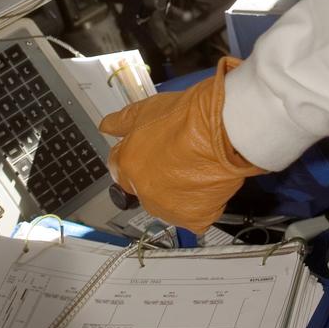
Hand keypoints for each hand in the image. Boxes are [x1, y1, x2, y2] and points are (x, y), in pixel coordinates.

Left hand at [99, 58, 264, 232]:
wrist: (222, 129)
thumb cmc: (189, 117)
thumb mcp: (146, 108)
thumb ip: (121, 121)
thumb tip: (106, 126)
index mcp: (128, 164)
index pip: (121, 167)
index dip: (137, 156)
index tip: (150, 152)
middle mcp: (143, 190)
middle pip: (144, 187)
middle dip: (157, 175)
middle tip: (178, 157)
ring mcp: (168, 207)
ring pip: (167, 203)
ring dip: (176, 192)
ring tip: (195, 168)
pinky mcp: (193, 218)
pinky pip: (193, 216)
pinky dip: (200, 204)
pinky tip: (206, 183)